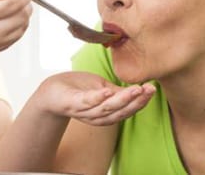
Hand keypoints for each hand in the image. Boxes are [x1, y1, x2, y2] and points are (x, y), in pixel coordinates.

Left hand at [37, 71, 155, 125]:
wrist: (52, 90)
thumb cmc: (78, 89)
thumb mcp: (102, 88)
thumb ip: (118, 92)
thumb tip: (138, 90)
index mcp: (106, 113)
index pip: (127, 110)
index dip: (141, 101)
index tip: (152, 90)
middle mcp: (96, 116)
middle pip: (120, 112)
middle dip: (136, 101)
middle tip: (149, 90)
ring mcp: (84, 111)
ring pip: (106, 109)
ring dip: (122, 99)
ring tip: (135, 89)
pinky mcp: (72, 103)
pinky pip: (86, 102)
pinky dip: (97, 98)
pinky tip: (107, 91)